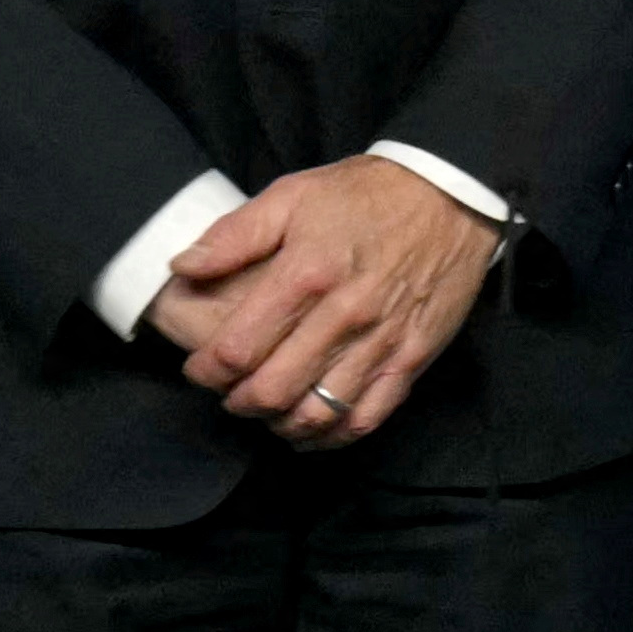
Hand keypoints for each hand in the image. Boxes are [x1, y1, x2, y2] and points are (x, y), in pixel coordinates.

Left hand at [144, 162, 499, 448]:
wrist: (450, 195)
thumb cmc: (367, 195)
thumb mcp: (293, 195)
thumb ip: (234, 235)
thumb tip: (182, 266)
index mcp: (306, 274)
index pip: (238, 347)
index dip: (206, 369)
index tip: (199, 368)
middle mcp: (343, 316)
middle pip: (273, 390)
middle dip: (238, 402)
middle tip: (229, 392)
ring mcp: (381, 342)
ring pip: (318, 413)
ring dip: (280, 422)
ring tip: (266, 410)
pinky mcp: (411, 358)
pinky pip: (367, 417)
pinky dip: (332, 436)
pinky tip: (311, 431)